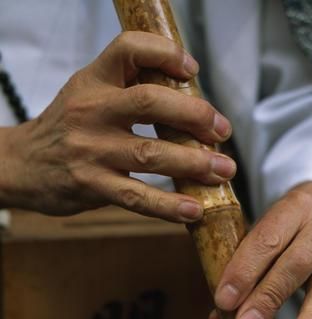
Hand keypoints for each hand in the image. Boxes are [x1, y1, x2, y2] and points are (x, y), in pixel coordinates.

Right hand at [0, 32, 234, 218]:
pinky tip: (193, 210)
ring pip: (150, 154)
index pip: (129, 50)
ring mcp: (91, 151)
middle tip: (221, 130)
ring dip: (194, 163)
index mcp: (93, 81)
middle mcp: (92, 111)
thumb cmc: (66, 128)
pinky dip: (168, 205)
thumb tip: (188, 97)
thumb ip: (127, 89)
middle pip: (150, 102)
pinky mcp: (92, 186)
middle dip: (194, 115)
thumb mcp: (87, 94)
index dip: (166, 54)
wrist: (22, 165)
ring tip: (223, 170)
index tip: (193, 71)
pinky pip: (137, 197)